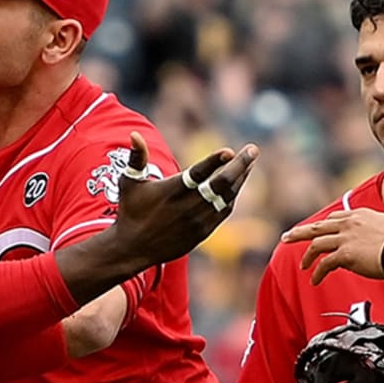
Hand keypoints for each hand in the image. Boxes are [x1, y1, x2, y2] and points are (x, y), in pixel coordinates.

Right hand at [114, 131, 257, 264]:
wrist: (133, 248)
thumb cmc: (131, 211)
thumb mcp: (130, 182)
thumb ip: (137, 157)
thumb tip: (135, 134)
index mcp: (172, 191)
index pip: (198, 173)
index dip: (214, 162)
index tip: (229, 151)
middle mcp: (187, 206)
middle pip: (220, 184)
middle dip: (240, 165)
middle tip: (253, 150)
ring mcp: (197, 220)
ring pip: (227, 197)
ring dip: (240, 179)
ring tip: (249, 163)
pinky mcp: (202, 232)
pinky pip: (224, 211)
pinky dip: (232, 196)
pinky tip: (238, 184)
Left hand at [281, 208, 383, 284]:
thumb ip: (376, 228)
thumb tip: (376, 238)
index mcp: (359, 215)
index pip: (335, 219)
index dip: (324, 227)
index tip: (317, 232)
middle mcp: (349, 223)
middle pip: (317, 227)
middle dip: (299, 233)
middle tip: (286, 237)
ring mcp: (345, 238)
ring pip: (316, 244)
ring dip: (307, 257)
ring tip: (303, 267)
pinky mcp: (345, 254)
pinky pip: (324, 264)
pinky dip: (317, 272)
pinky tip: (315, 280)